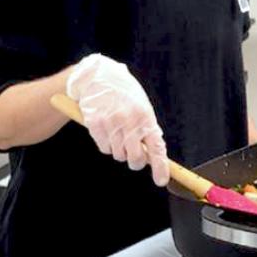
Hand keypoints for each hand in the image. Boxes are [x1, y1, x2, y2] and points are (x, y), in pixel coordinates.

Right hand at [66, 53, 169, 186]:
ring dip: (119, 149)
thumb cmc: (123, 92)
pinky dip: (106, 143)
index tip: (161, 180)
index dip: (159, 166)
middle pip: (134, 159)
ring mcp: (111, 123)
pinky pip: (104, 148)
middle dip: (134, 161)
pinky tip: (106, 128)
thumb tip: (152, 154)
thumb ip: (146, 127)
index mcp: (144, 115)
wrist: (98, 75)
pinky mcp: (95, 125)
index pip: (155, 147)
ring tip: (117, 130)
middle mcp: (129, 120)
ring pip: (118, 155)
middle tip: (133, 154)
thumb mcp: (141, 105)